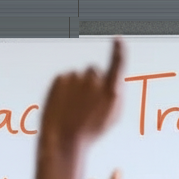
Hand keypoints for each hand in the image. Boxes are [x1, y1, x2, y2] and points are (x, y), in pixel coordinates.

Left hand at [40, 39, 122, 156]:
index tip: (117, 39)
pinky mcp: (60, 78)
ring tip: (72, 108)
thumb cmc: (90, 131)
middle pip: (94, 71)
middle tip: (84, 104)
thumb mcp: (112, 116)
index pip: (117, 63)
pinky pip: (65, 78)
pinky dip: (63, 89)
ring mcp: (76, 78)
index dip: (119, 50)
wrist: (63, 140)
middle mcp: (94, 80)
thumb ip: (116, 94)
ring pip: (78, 76)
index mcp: (110, 90)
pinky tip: (63, 104)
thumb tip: (114, 80)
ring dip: (76, 87)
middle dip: (90, 82)